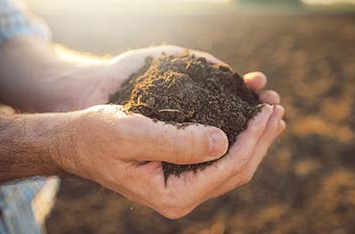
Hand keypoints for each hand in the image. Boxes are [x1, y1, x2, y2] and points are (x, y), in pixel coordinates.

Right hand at [58, 46, 284, 218]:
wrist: (78, 142)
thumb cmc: (98, 136)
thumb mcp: (132, 135)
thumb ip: (176, 142)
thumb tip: (222, 142)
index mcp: (174, 195)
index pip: (228, 168)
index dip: (253, 140)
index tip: (267, 111)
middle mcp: (183, 197)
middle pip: (236, 170)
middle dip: (260, 140)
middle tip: (277, 111)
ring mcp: (184, 187)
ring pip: (231, 167)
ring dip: (254, 141)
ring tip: (271, 117)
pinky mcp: (182, 173)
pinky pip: (218, 160)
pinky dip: (238, 141)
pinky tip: (247, 126)